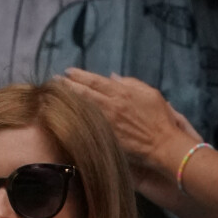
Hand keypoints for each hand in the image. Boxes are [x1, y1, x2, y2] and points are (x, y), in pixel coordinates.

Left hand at [62, 69, 196, 170]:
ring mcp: (107, 123)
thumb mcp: (149, 93)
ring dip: (69, 101)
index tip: (67, 72)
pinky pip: (88, 126)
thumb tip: (111, 77)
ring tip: (55, 95)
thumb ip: (130, 83)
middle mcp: (112, 106)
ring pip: (83, 109)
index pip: (95, 81)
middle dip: (67, 86)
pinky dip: (76, 119)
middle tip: (53, 81)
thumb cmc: (160, 118)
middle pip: (84, 93)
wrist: (163, 145)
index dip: (79, 76)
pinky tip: (67, 116)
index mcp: (122, 93)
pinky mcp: (106, 137)